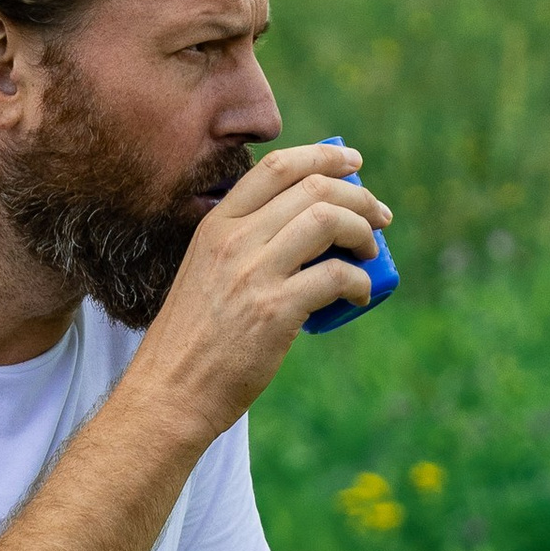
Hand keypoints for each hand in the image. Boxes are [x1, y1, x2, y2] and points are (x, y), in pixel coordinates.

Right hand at [131, 144, 392, 438]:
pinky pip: (335, 276)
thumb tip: (301, 235)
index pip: (277, 167)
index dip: (323, 158)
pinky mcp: (275, 311)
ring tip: (371, 253)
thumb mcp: (205, 273)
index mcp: (216, 225)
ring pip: (328, 221)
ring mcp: (254, 274)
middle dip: (358, 196)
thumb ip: (242, 247)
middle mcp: (234, 240)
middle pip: (312, 189)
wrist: (169, 392)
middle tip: (379, 216)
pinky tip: (361, 296)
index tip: (353, 165)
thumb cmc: (191, 341)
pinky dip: (360, 282)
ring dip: (363, 232)